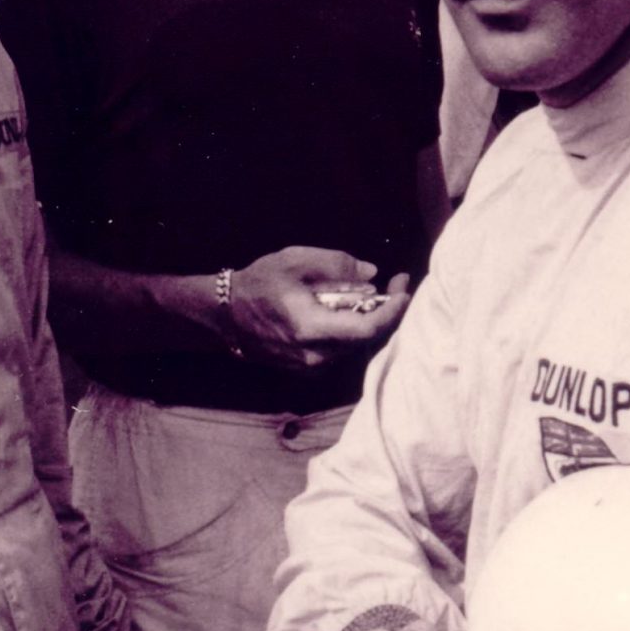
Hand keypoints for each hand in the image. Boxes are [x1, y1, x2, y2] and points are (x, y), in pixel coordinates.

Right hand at [228, 248, 410, 369]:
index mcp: (312, 328)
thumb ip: (336, 265)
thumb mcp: (296, 260)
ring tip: (372, 296)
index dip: (393, 310)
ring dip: (369, 321)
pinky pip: (342, 350)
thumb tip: (371, 275)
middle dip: (386, 312)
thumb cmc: (260, 283)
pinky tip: (349, 311)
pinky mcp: (307, 370)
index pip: (367, 328)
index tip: (404, 288)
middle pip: (367, 339)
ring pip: (355, 346)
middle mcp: (315, 355)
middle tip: (396, 285)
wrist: (225, 314)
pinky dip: (352, 331)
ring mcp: (311, 367)